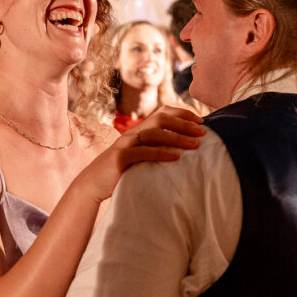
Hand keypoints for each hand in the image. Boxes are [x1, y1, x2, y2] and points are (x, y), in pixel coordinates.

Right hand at [77, 107, 204, 202]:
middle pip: (161, 119)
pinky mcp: (120, 157)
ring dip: (178, 137)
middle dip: (184, 123)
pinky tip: (177, 157)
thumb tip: (185, 151)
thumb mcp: (141, 158)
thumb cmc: (121, 173)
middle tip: (204, 132)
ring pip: (154, 133)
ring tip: (196, 144)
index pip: (163, 113)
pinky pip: (143, 152)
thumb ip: (157, 151)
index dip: (183, 113)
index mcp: (139, 131)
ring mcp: (125, 144)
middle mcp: (133, 133)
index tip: (202, 122)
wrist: (93, 184)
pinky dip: (161, 153)